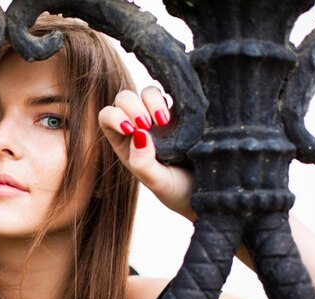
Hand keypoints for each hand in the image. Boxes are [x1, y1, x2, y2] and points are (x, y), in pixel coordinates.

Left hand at [99, 87, 194, 218]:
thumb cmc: (176, 191)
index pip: (107, 117)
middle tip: (147, 124)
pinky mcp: (183, 111)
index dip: (114, 116)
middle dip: (132, 106)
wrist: (208, 190)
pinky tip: (178, 113)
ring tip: (164, 121)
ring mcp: (161, 117)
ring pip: (147, 92)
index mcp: (125, 142)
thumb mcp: (157, 182)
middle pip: (124, 99)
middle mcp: (140, 126)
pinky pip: (173, 92)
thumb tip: (139, 134)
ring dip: (152, 100)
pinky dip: (172, 95)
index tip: (130, 129)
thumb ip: (143, 163)